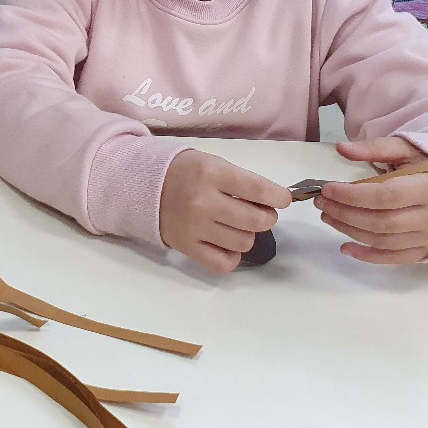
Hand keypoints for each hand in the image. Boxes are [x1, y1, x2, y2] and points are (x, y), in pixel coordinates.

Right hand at [158, 151, 292, 273]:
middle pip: (256, 220)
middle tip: (260, 212)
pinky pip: (223, 263)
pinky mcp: (187, 247)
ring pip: (244, 242)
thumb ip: (242, 182)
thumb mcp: (213, 164)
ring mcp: (195, 227)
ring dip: (248, 234)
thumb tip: (274, 202)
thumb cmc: (186, 172)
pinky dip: (232, 256)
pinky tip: (228, 243)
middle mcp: (204, 201)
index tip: (283, 199)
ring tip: (238, 225)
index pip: (259, 190)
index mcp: (212, 174)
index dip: (279, 197)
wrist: (144, 185)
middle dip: (267, 217)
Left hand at [315, 137, 427, 263]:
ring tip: (327, 216)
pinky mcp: (427, 250)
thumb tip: (342, 149)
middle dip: (345, 213)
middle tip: (321, 202)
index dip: (353, 194)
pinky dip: (368, 257)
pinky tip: (345, 248)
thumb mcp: (409, 149)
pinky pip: (395, 258)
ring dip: (350, 231)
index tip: (327, 188)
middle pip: (382, 222)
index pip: (385, 196)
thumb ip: (376, 148)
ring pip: (385, 241)